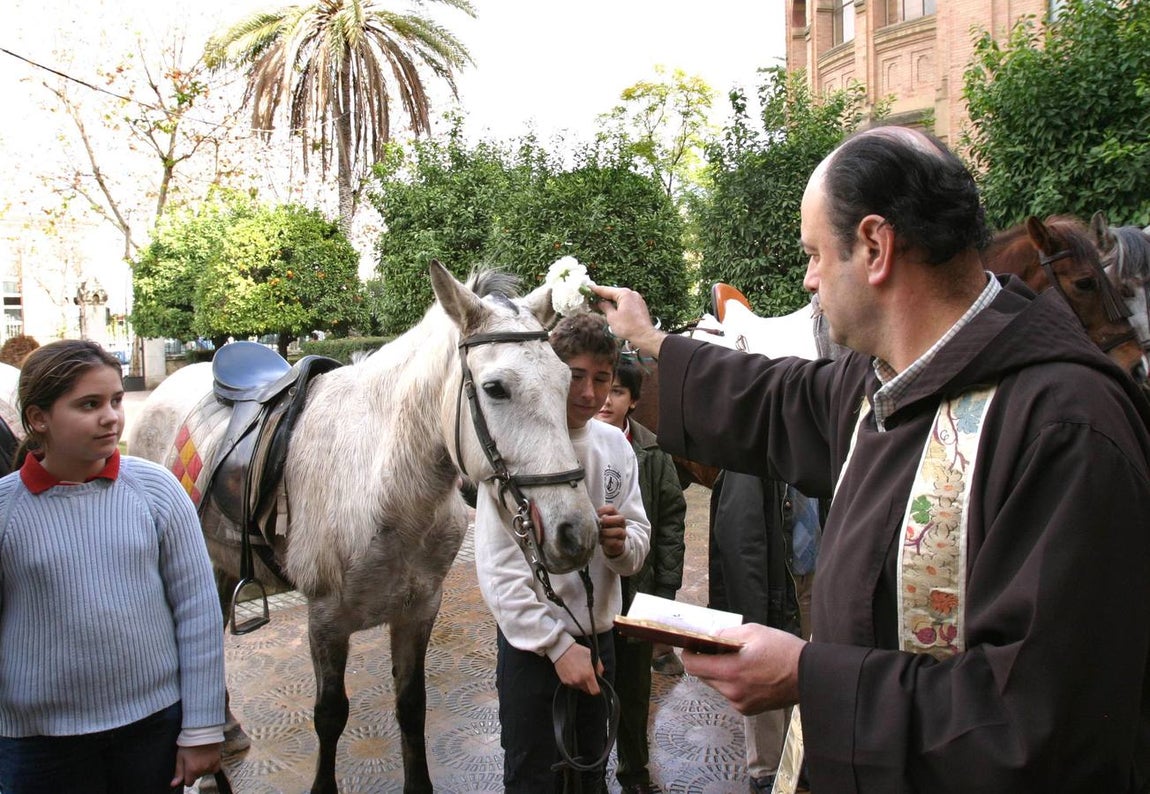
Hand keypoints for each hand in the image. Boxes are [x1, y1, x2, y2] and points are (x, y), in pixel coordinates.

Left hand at [171, 742, 221, 786]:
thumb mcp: (180, 757)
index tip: (186, 770)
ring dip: (202, 768)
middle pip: (197, 777)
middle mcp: (202, 769)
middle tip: (193, 760)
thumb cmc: (190, 743)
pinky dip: (211, 767)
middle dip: (194, 771)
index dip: (186, 778)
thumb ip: (178, 772)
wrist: (203, 731)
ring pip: (205, 773)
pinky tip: (207, 760)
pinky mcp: (218, 760)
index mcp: (192, 770)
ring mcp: (211, 765)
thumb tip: (174, 784)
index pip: (189, 783)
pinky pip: (214, 769)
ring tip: (200, 757)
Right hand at [554, 642, 603, 694]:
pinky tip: (573, 672)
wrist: (562, 650)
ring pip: (580, 688)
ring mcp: (571, 682)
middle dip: (589, 685)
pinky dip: (574, 681)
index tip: (596, 684)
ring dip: (581, 683)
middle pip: (587, 690)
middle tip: (588, 677)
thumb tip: (599, 676)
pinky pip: (572, 685)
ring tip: (579, 672)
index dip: (597, 689)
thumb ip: (599, 667)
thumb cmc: (578, 651)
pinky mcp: (564, 682)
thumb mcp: (592, 655)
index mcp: (588, 675)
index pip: (595, 691)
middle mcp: (580, 681)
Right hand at [590, 285, 666, 357]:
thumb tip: (600, 302)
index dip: (596, 289)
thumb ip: (605, 307)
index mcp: (624, 294)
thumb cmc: (628, 327)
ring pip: (621, 298)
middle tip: (593, 296)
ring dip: (612, 300)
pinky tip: (613, 308)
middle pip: (614, 293)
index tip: (588, 287)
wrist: (644, 335)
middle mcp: (632, 293)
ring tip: (601, 303)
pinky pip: (627, 302)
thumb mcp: (612, 317)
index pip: (607, 290)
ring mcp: (637, 299)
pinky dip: (619, 304)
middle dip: (604, 295)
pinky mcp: (640, 306)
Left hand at [597, 505, 626, 557]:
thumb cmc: (604, 530)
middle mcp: (621, 524)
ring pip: (619, 531)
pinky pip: (616, 542)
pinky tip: (601, 541)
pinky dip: (607, 542)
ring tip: (599, 534)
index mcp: (615, 516)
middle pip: (621, 518)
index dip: (603, 510)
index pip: (612, 508)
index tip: (597, 514)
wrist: (610, 544)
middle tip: (601, 523)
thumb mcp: (601, 522)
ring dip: (607, 532)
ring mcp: (622, 534)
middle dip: (609, 520)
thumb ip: (597, 517)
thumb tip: (588, 515)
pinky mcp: (620, 544)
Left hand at [682, 624, 805, 714]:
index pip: (693, 667)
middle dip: (705, 662)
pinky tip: (748, 674)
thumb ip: (726, 633)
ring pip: (716, 686)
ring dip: (719, 673)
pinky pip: (730, 694)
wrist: (810, 675)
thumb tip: (709, 636)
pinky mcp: (748, 710)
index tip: (691, 646)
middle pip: (703, 676)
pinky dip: (732, 683)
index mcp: (731, 671)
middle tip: (716, 649)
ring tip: (736, 660)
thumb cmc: (784, 651)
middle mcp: (732, 691)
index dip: (689, 654)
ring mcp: (740, 703)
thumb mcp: (754, 632)